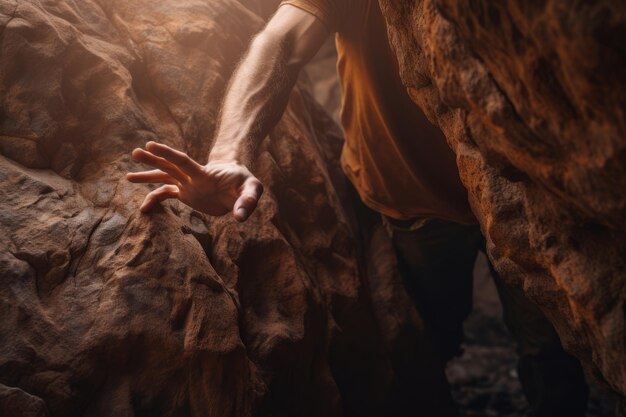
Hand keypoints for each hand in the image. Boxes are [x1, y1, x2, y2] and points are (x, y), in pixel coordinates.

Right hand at [126, 141, 262, 221]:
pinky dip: (154, 200)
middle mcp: (192, 177)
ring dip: (147, 176)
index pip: (183, 161)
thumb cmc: (245, 186)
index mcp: (204, 173)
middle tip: (135, 153)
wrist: (239, 187)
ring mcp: (188, 185)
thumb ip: (247, 201)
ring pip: (163, 178)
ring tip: (127, 176)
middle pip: (169, 166)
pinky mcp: (186, 194)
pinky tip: (143, 209)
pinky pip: (166, 195)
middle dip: (153, 160)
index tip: (150, 146)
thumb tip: (240, 217)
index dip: (167, 153)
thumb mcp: (252, 190)